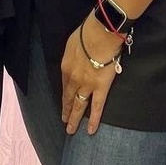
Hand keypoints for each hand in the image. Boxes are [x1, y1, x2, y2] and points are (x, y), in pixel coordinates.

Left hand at [60, 15, 122, 135]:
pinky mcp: (101, 89)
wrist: (99, 36)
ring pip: (79, 106)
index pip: (64, 84)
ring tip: (71, 129)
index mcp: (66, 67)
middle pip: (68, 98)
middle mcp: (73, 80)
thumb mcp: (72, 44)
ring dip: (74, 118)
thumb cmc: (86, 34)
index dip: (64, 95)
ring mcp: (86, 86)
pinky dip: (94, 120)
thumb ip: (73, 56)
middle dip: (66, 110)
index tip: (64, 102)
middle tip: (64, 121)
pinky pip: (97, 107)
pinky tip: (91, 130)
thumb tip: (76, 59)